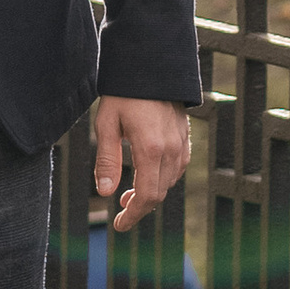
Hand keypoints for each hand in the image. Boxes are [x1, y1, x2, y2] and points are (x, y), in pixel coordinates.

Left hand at [94, 98, 189, 235]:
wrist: (151, 63)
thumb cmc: (124, 93)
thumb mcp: (106, 124)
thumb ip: (106, 160)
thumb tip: (104, 193)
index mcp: (151, 149)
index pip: (148, 196)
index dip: (133, 215)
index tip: (119, 225)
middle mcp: (171, 149)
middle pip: (160, 193)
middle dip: (140, 206)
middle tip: (121, 210)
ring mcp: (181, 142)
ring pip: (170, 181)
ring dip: (152, 193)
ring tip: (130, 195)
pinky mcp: (184, 135)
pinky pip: (178, 167)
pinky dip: (163, 179)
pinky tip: (149, 176)